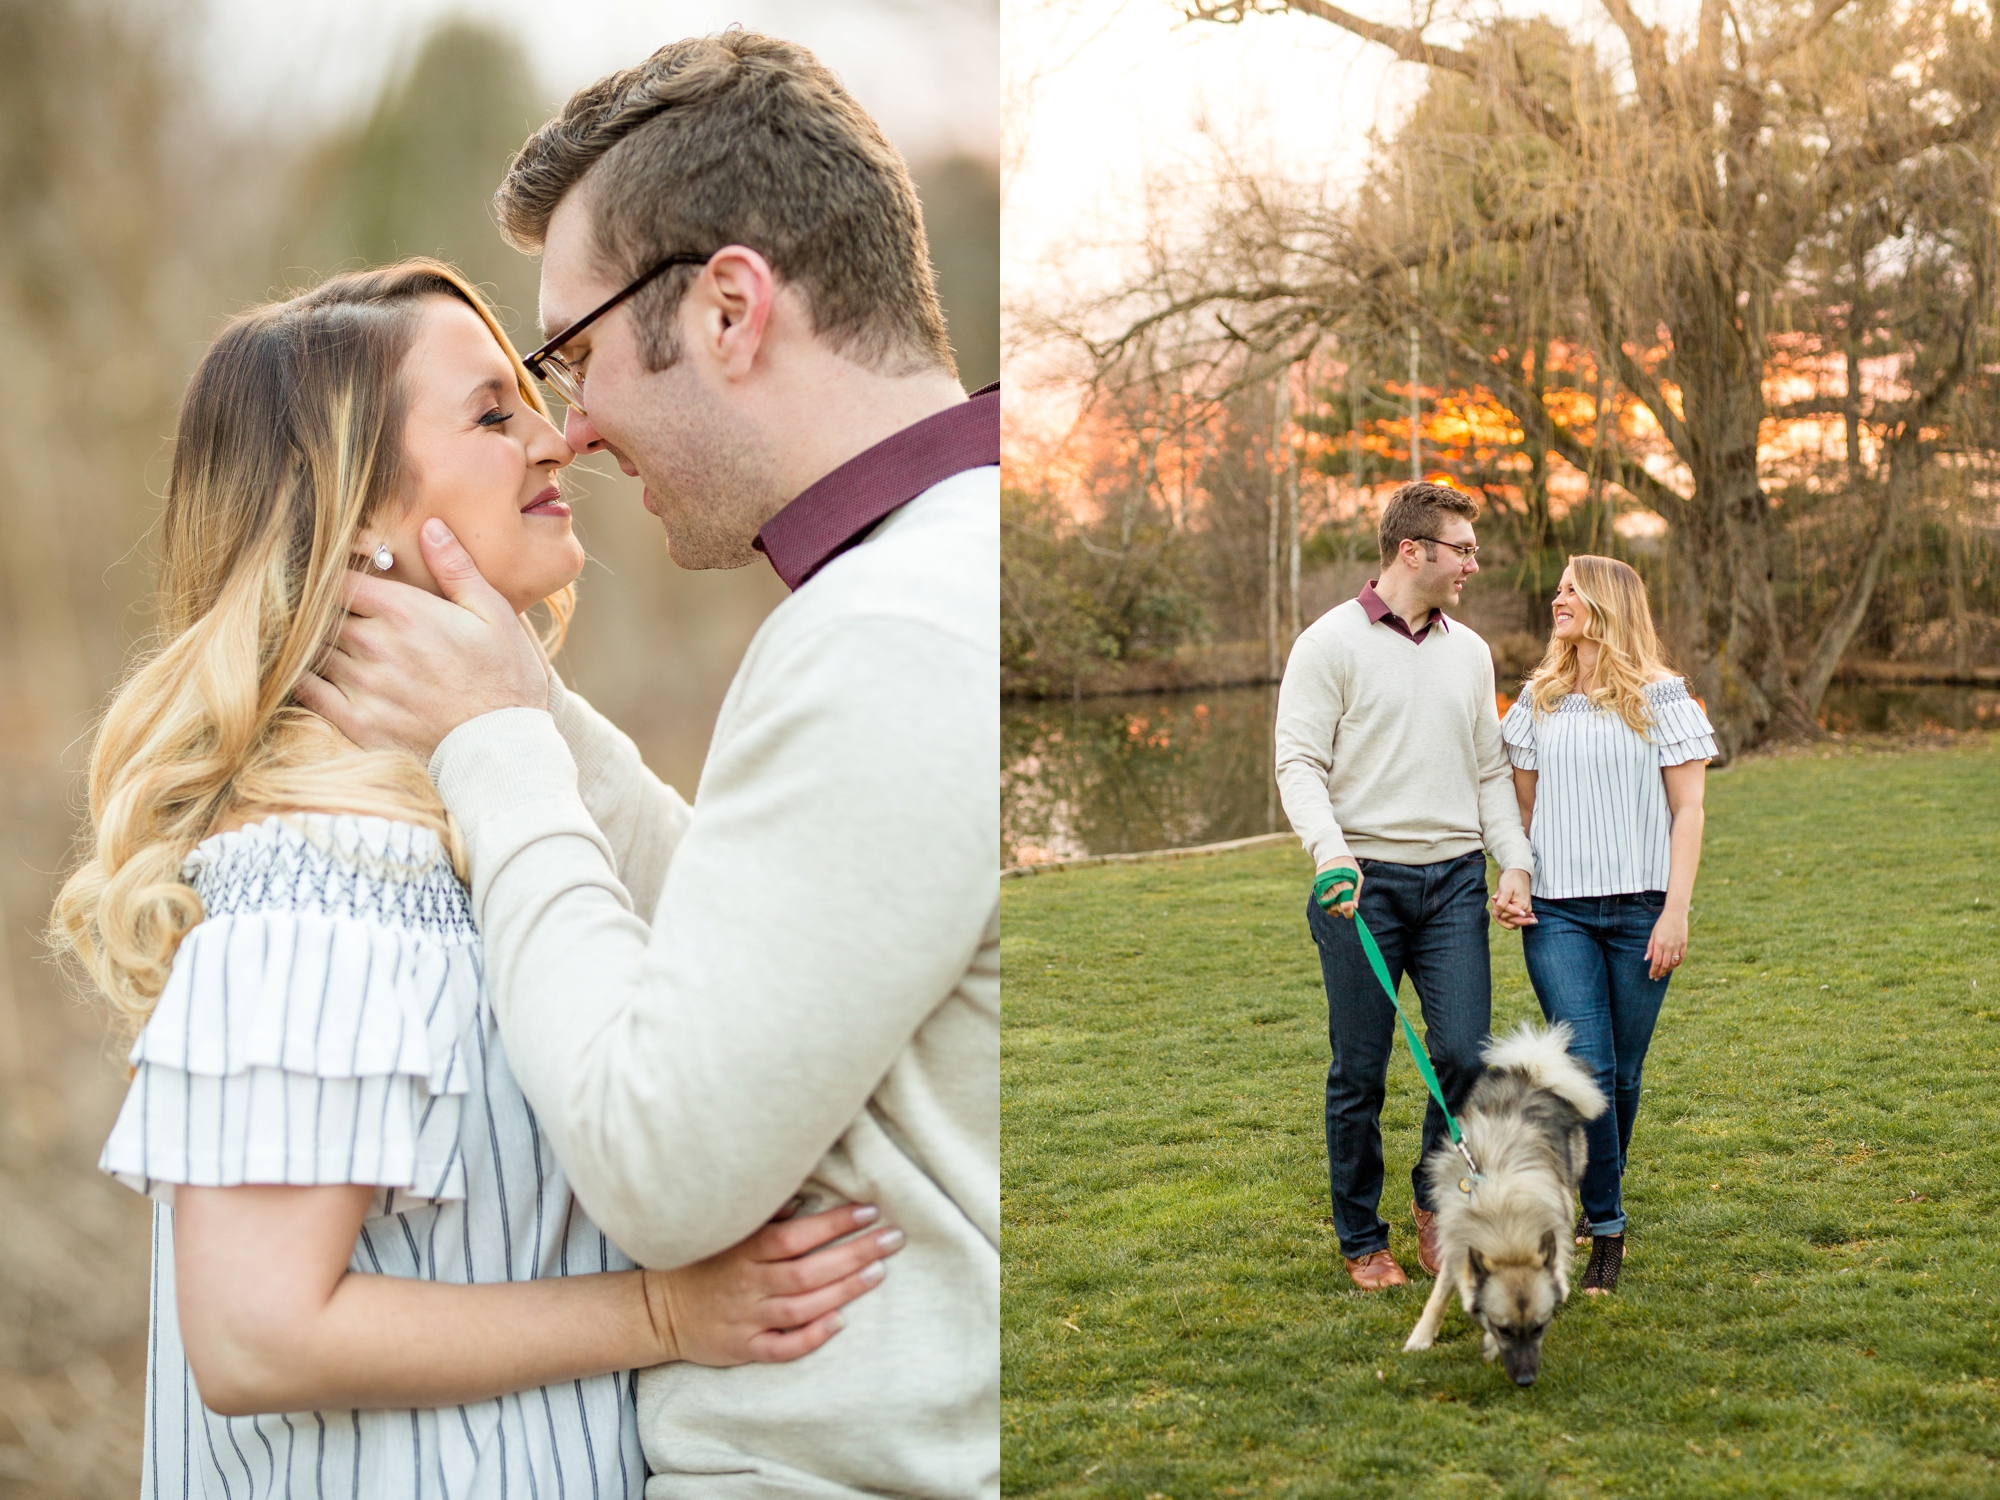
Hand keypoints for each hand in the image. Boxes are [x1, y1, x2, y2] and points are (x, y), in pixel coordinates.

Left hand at [294, 520, 547, 760]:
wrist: (504, 748)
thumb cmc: (505, 677)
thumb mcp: (494, 614)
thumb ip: (456, 568)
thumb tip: (430, 526)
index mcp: (405, 611)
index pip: (340, 578)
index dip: (331, 574)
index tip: (332, 576)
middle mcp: (375, 644)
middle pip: (321, 612)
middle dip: (318, 607)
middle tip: (313, 604)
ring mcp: (362, 685)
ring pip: (311, 648)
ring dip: (309, 640)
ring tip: (309, 636)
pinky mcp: (356, 722)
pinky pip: (307, 690)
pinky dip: (299, 676)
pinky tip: (304, 669)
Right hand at [641, 1202, 903, 1366]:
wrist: (658, 1310)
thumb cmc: (703, 1263)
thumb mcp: (727, 1231)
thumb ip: (764, 1214)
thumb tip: (805, 1194)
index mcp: (745, 1250)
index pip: (796, 1235)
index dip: (834, 1223)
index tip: (869, 1210)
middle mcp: (748, 1283)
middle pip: (808, 1270)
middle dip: (854, 1254)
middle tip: (892, 1239)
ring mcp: (747, 1318)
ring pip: (802, 1307)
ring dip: (844, 1290)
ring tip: (878, 1272)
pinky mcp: (744, 1347)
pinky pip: (782, 1347)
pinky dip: (811, 1337)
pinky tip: (839, 1323)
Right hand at [1316, 858, 1361, 918]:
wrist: (1332, 854)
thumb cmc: (1348, 866)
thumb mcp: (1358, 877)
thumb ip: (1356, 893)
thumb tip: (1355, 907)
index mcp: (1345, 886)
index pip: (1346, 906)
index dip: (1350, 913)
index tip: (1352, 913)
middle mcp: (1333, 888)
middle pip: (1338, 908)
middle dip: (1344, 910)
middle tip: (1347, 904)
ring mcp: (1324, 888)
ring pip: (1329, 906)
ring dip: (1335, 909)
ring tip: (1340, 904)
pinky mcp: (1318, 887)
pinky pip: (1322, 902)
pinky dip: (1327, 907)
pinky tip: (1332, 907)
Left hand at [1491, 867, 1535, 928]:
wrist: (1518, 872)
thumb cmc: (1511, 879)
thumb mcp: (1505, 890)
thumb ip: (1501, 904)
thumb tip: (1497, 915)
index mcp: (1522, 908)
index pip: (1505, 918)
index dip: (1497, 909)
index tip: (1496, 898)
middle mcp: (1525, 911)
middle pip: (1509, 923)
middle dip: (1499, 912)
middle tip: (1496, 899)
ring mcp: (1524, 911)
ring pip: (1509, 921)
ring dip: (1501, 912)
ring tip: (1499, 899)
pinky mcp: (1521, 909)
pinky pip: (1511, 917)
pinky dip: (1504, 911)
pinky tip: (1502, 901)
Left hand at [1646, 906, 1688, 979]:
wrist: (1676, 914)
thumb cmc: (1662, 923)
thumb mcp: (1653, 934)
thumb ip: (1650, 947)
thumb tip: (1646, 959)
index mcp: (1659, 944)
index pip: (1656, 962)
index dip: (1653, 970)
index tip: (1651, 976)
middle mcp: (1668, 946)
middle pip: (1664, 965)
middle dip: (1660, 973)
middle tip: (1656, 978)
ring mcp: (1677, 946)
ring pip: (1673, 963)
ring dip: (1668, 970)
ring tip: (1663, 973)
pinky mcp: (1684, 944)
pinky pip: (1681, 958)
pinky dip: (1677, 964)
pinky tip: (1672, 967)